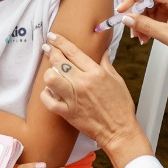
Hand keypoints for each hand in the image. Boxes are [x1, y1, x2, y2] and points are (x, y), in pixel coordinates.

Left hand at [38, 33, 150, 167]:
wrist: (119, 131)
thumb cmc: (120, 107)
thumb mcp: (117, 80)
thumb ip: (106, 64)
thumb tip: (103, 51)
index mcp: (95, 73)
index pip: (73, 52)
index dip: (60, 42)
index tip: (53, 37)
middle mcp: (83, 83)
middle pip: (60, 61)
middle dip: (51, 52)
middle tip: (47, 48)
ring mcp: (74, 98)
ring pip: (51, 79)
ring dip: (49, 74)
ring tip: (51, 73)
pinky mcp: (67, 112)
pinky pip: (49, 100)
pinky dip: (46, 94)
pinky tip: (49, 91)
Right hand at [119, 0, 167, 100]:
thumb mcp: (167, 35)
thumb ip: (145, 25)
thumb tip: (127, 18)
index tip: (122, 9)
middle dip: (137, 14)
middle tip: (131, 27)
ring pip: (148, 7)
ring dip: (141, 21)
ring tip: (140, 35)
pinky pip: (153, 13)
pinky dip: (147, 24)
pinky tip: (146, 34)